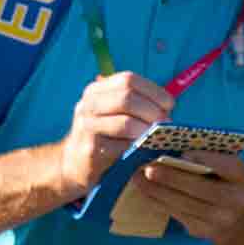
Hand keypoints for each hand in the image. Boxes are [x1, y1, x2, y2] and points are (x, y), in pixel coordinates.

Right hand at [57, 73, 174, 194]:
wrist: (73, 164)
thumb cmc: (104, 137)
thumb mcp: (115, 114)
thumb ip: (138, 106)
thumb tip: (168, 108)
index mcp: (97, 90)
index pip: (128, 79)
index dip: (153, 90)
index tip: (170, 105)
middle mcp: (89, 104)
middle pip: (126, 98)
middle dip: (152, 111)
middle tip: (167, 124)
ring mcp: (87, 126)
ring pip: (125, 123)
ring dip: (148, 131)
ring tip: (160, 138)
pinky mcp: (90, 150)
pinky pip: (121, 147)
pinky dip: (138, 148)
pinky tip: (147, 151)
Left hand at [134, 149, 243, 242]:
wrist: (239, 218)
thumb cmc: (226, 181)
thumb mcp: (228, 166)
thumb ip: (209, 156)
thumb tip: (175, 149)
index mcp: (243, 176)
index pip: (226, 166)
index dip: (205, 160)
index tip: (183, 153)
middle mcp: (235, 199)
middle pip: (200, 188)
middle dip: (172, 178)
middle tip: (149, 168)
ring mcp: (219, 219)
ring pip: (184, 204)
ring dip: (158, 191)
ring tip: (138, 179)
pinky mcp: (202, 230)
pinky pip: (176, 215)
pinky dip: (158, 202)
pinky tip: (145, 192)